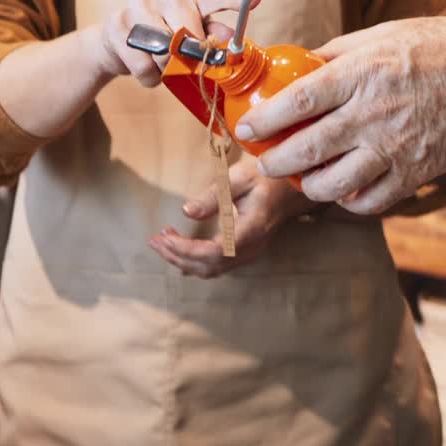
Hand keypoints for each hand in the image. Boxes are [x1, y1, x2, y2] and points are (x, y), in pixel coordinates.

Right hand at [94, 0, 255, 85]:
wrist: (115, 40)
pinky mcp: (117, 26)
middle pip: (189, 36)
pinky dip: (150, 77)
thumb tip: (231, 39)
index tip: (256, 0)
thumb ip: (212, 32)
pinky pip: (144, 66)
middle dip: (190, 57)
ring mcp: (137, 5)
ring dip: (167, 69)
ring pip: (165, 54)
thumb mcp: (191, 29)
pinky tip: (146, 66)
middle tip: (187, 62)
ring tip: (162, 61)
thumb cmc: (164, 33)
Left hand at [147, 155, 317, 277]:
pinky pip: (216, 266)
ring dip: (182, 260)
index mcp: (251, 229)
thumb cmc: (267, 177)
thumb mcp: (240, 176)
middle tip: (154, 239)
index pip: (214, 251)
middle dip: (177, 256)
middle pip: (209, 266)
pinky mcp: (244, 254)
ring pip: (210, 270)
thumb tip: (186, 212)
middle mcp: (251, 248)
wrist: (292, 189)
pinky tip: (178, 247)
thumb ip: (214, 194)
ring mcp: (249, 254)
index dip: (186, 249)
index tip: (164, 235)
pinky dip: (193, 260)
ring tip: (160, 241)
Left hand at [233, 17, 445, 214]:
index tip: (246, 129)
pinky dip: (348, 201)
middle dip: (274, 162)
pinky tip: (342, 190)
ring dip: (307, 187)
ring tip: (300, 179)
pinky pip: (369, 201)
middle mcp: (374, 114)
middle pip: (307, 150)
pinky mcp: (414, 172)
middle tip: (264, 162)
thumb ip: (337, 53)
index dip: (265, 120)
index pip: (298, 101)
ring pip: (333, 184)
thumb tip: (297, 65)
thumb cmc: (440, 49)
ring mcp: (395, 148)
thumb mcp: (383, 35)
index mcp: (362, 74)